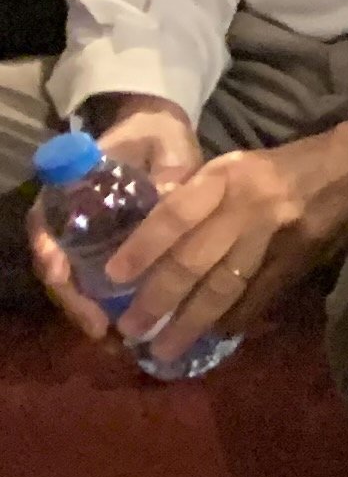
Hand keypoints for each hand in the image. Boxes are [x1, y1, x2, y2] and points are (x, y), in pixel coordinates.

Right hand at [29, 97, 198, 339]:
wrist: (160, 136)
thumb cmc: (159, 139)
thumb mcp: (166, 146)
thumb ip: (170, 170)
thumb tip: (173, 197)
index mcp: (72, 187)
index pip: (45, 221)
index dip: (48, 250)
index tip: (58, 273)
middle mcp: (68, 218)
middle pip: (56, 264)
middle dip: (74, 300)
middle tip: (100, 328)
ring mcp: (83, 238)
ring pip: (73, 282)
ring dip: (89, 313)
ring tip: (115, 341)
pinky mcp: (104, 254)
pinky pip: (94, 286)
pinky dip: (105, 309)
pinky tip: (126, 334)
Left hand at [76, 120, 347, 359]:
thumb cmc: (284, 165)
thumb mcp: (234, 167)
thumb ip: (196, 195)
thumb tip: (149, 234)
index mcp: (227, 177)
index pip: (175, 215)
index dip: (142, 248)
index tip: (113, 277)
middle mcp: (249, 207)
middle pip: (195, 260)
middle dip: (159, 299)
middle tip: (131, 329)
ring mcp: (277, 237)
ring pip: (225, 286)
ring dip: (191, 321)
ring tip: (164, 348)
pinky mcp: (299, 260)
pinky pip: (258, 296)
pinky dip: (234, 319)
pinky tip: (214, 336)